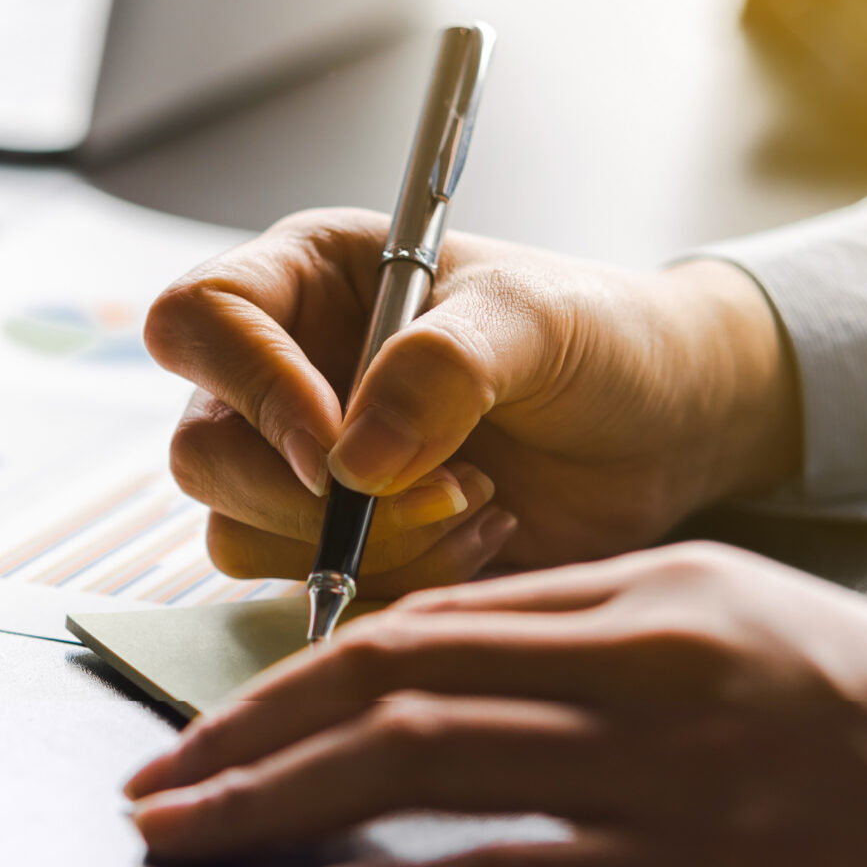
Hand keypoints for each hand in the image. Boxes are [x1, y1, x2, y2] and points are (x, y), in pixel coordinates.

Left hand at [123, 543, 866, 866]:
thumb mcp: (741, 625)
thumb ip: (602, 632)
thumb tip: (458, 669)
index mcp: (642, 593)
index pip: (421, 620)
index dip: (293, 670)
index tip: (211, 719)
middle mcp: (634, 660)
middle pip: (390, 678)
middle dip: (246, 732)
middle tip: (150, 783)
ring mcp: (658, 763)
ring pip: (417, 760)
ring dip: (271, 801)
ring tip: (176, 836)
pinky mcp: (688, 866)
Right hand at [143, 214, 802, 595]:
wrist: (667, 429)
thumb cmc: (602, 340)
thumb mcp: (538, 323)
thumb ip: (443, 368)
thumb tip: (351, 459)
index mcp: (306, 279)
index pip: (199, 319)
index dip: (247, 386)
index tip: (337, 446)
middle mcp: (279, 369)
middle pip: (202, 452)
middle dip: (315, 499)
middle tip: (442, 489)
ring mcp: (298, 462)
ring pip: (241, 533)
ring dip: (366, 546)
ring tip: (479, 505)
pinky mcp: (334, 540)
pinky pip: (305, 587)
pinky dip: (396, 580)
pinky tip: (482, 537)